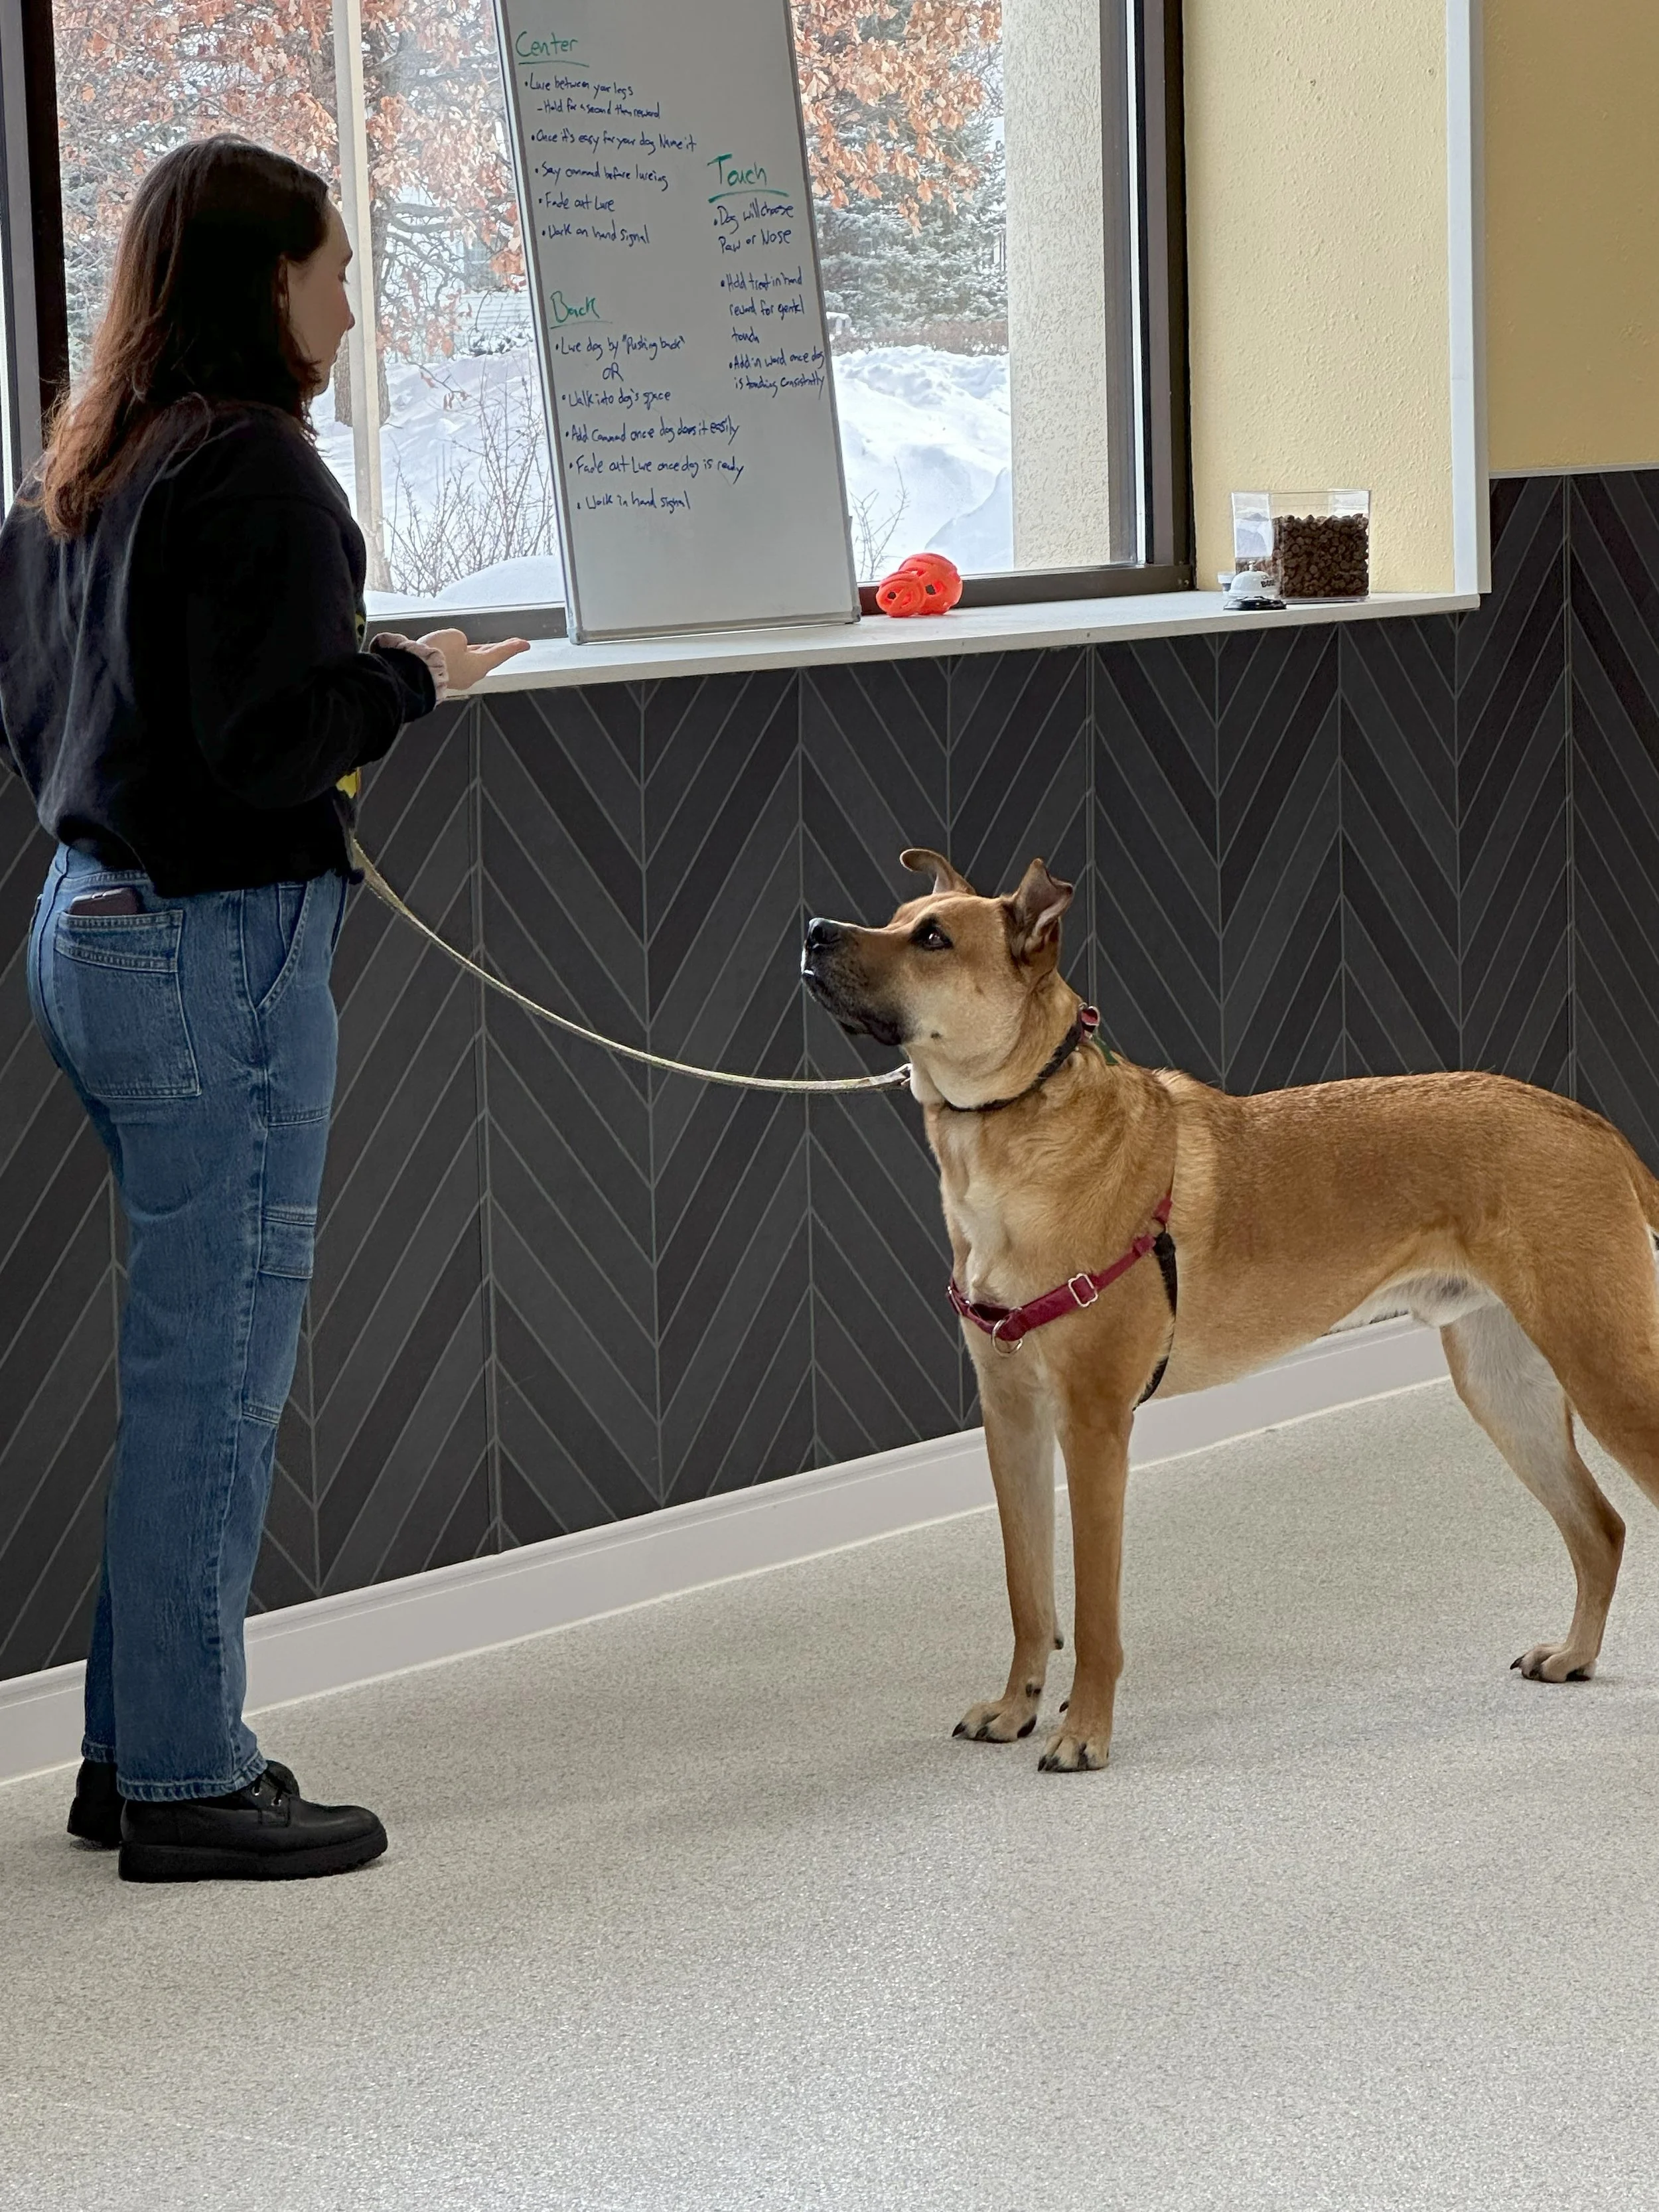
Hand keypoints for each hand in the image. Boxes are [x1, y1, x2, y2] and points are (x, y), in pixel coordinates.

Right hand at [416, 629, 531, 693]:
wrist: (413, 669)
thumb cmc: (435, 655)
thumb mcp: (455, 637)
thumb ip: (461, 640)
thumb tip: (458, 645)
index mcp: (479, 666)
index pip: (500, 653)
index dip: (513, 647)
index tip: (525, 644)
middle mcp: (470, 674)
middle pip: (488, 658)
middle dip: (497, 649)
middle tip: (509, 644)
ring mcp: (457, 677)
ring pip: (471, 660)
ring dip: (477, 652)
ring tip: (485, 645)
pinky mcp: (445, 675)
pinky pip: (457, 663)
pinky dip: (461, 655)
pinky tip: (458, 650)